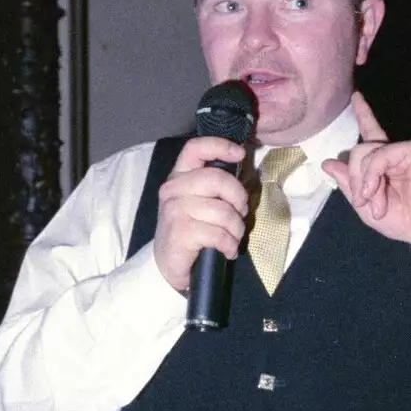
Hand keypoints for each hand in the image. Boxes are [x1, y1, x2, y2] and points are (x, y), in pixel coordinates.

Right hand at [153, 135, 248, 292]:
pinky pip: (219, 234)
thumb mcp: (199, 203)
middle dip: (238, 198)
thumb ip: (215, 186)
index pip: (195, 149)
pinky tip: (228, 251)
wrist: (167, 265)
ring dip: (236, 228)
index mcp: (179, 176)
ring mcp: (174, 210)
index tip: (240, 154)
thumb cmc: (189, 231)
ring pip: (222, 211)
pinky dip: (230, 245)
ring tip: (233, 238)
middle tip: (241, 214)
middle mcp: (173, 189)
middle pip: (217, 179)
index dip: (220, 145)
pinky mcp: (180, 232)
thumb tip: (243, 175)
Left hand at [322, 92, 410, 251]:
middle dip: (355, 178)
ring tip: (375, 204)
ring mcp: (403, 150)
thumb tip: (327, 163)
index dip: (363, 114)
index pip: (370, 134)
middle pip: (358, 151)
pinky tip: (375, 191)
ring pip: (366, 152)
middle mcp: (393, 153)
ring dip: (364, 181)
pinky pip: (380, 155)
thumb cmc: (402, 221)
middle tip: (362, 201)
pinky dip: (372, 174)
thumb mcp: (365, 207)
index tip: (356, 96)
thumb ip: (349, 185)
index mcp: (383, 164)